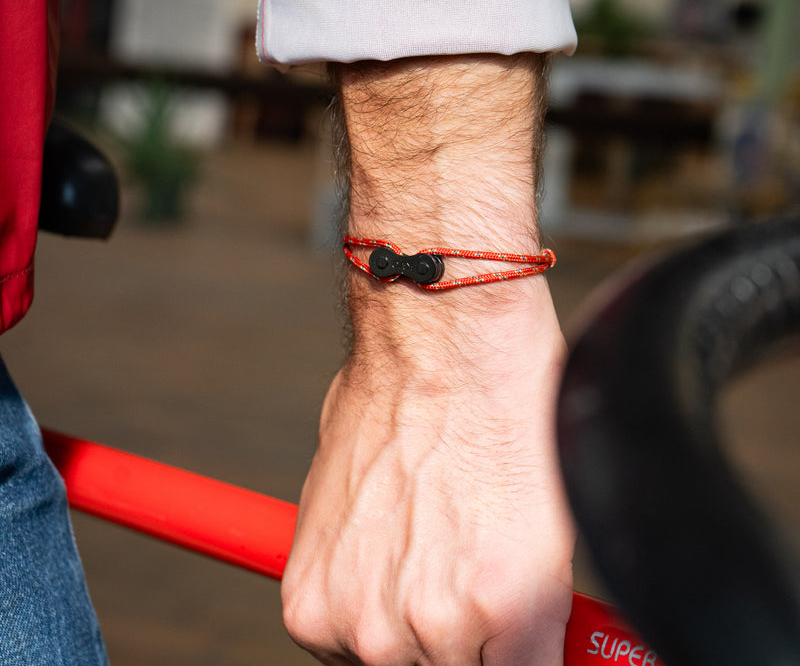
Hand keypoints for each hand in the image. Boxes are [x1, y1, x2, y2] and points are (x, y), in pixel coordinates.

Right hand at [282, 54, 574, 664]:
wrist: (438, 332)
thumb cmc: (503, 402)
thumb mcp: (550, 521)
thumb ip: (530, 611)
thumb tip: (528, 651)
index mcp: (516, 609)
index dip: (515, 658)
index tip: (504, 641)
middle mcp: (436, 625)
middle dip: (462, 647)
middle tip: (456, 581)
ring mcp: (364, 614)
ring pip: (388, 664)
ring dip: (401, 627)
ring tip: (417, 545)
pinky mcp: (308, 595)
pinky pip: (334, 642)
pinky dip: (355, 607)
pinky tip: (379, 545)